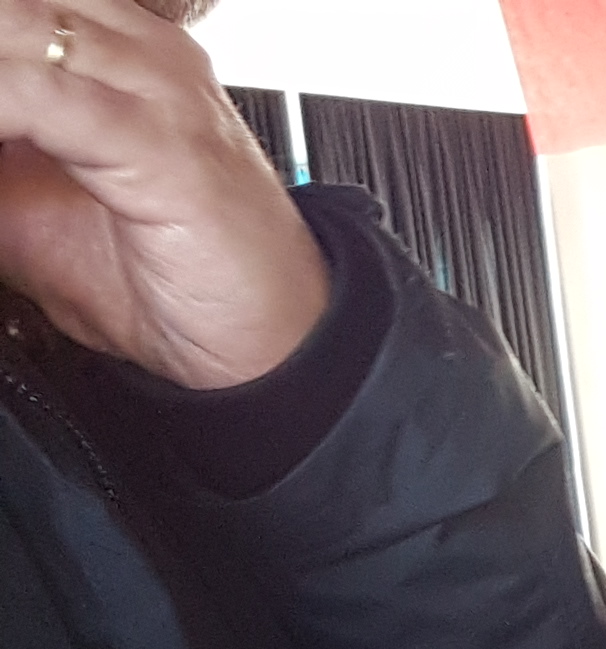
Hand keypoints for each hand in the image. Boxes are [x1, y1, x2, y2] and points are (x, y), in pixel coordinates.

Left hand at [0, 0, 326, 386]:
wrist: (269, 348)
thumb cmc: (168, 276)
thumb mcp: (26, 204)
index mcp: (110, 42)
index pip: (11, 12)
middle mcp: (136, 48)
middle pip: (9, 8)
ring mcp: (154, 89)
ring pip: (12, 26)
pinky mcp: (161, 145)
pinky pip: (38, 96)